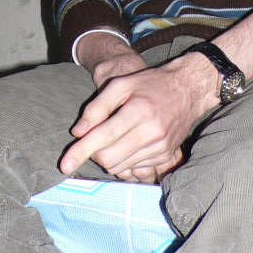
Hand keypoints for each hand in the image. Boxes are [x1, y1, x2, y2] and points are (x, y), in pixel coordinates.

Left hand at [60, 52, 218, 182]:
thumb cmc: (150, 84)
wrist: (187, 90)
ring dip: (108, 157)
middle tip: (93, 138)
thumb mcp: (121, 84)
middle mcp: (151, 132)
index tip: (64, 164)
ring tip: (113, 136)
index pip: (103, 137)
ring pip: (120, 167)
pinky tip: (127, 143)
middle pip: (109, 158)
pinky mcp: (165, 156)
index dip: (81, 151)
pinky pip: (134, 168)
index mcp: (138, 110)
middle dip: (93, 153)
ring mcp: (160, 147)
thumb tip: (78, 132)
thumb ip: (97, 107)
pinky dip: (123, 160)